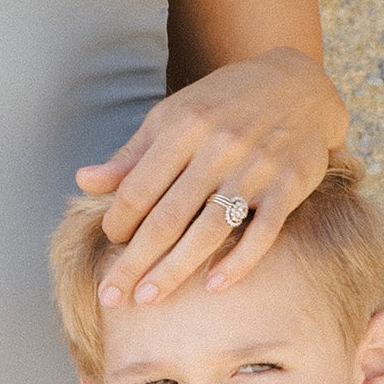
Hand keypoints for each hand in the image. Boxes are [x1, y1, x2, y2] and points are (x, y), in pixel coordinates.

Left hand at [75, 47, 348, 307]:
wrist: (300, 84)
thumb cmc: (226, 104)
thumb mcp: (175, 115)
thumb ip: (133, 154)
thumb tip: (83, 181)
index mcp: (183, 126)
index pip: (139, 186)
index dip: (118, 220)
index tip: (110, 243)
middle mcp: (217, 147)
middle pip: (167, 217)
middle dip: (134, 261)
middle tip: (111, 295)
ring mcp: (254, 168)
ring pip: (208, 230)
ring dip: (175, 270)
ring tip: (147, 299)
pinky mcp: (288, 186)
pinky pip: (261, 233)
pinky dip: (238, 262)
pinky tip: (213, 286)